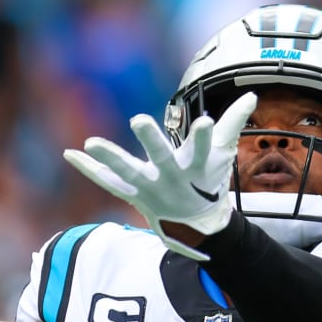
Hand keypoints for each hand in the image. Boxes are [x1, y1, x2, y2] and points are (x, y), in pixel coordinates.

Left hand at [63, 92, 257, 260]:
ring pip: (128, 173)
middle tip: (138, 119)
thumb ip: (234, 123)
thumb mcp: (223, 154)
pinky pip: (107, 182)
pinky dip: (89, 170)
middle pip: (162, 159)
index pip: (205, 149)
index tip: (206, 121)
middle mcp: (172, 178)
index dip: (205, 136)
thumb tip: (252, 96)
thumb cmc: (208, 180)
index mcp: (196, 166)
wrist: (195, 225)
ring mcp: (150, 188)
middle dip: (151, 141)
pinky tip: (70, 154)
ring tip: (90, 142)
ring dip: (110, 158)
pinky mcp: (132, 194)